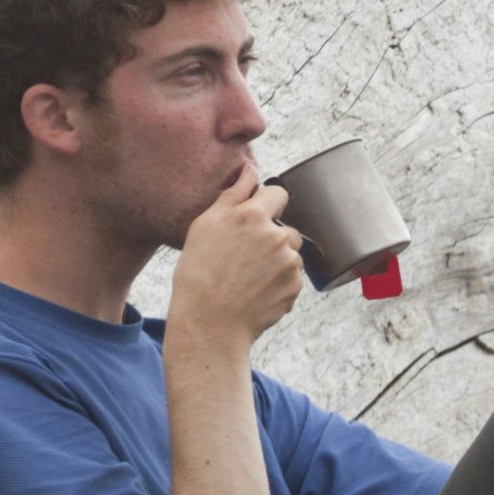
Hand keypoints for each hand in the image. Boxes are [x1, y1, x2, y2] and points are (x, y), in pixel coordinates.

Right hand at [168, 168, 306, 356]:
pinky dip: (277, 283)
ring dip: (276, 261)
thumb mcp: (205, 226)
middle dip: (271, 237)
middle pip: (286, 227)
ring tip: (246, 277)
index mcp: (254, 216)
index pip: (279, 193)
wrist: (209, 324)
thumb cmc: (199, 274)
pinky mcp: (295, 288)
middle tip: (243, 257)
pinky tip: (254, 292)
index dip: (266, 205)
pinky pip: (291, 278)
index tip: (253, 220)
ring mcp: (289, 264)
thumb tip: (250, 170)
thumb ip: (233, 194)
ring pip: (289, 254)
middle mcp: (278, 236)